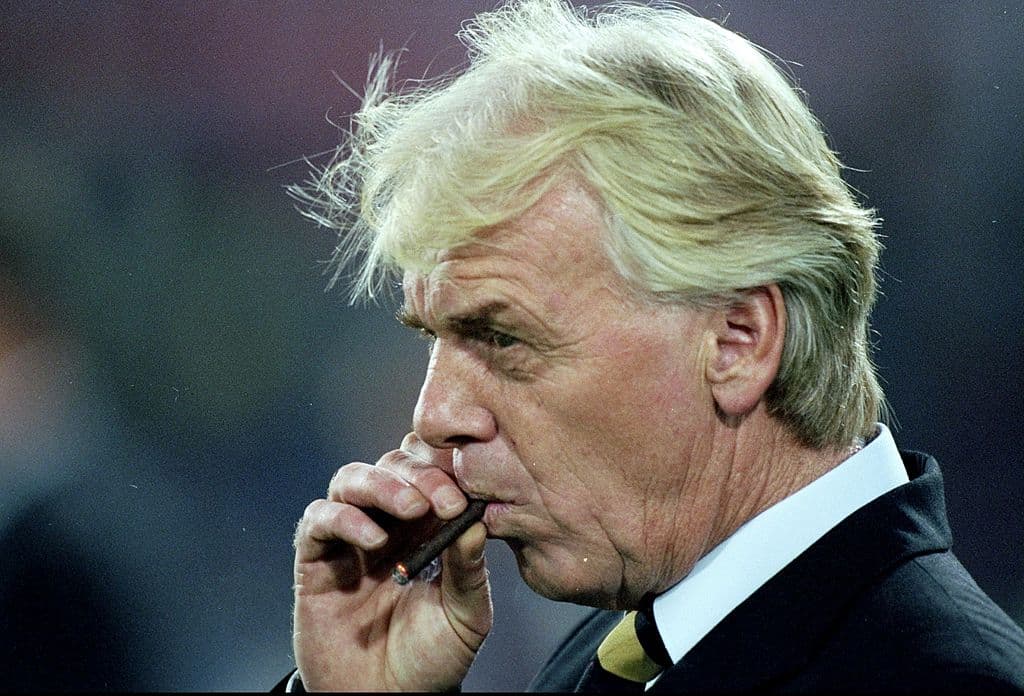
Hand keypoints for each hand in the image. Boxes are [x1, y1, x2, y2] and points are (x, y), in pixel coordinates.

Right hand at [292, 433, 491, 690]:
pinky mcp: (316, 561)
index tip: (466, 489)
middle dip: (418, 474)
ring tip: (409, 508)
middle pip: (392, 464)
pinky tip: (373, 540)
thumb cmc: (432, 658)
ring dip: (382, 485)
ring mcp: (350, 538)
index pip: (431, 469)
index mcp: (428, 526)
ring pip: (353, 479)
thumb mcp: (466, 615)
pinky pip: (319, 519)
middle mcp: (388, 523)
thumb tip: (474, 521)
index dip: (445, 468)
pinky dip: (344, 518)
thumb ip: (469, 569)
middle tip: (439, 500)